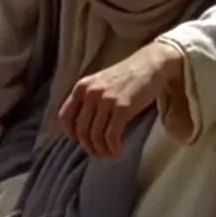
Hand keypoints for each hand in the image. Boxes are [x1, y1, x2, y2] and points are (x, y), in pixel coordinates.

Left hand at [58, 40, 183, 157]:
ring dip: (102, 149)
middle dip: (89, 146)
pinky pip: (111, 135)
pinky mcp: (122, 107)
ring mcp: (106, 100)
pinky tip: (119, 149)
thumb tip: (84, 127)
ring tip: (110, 152)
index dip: (71, 134)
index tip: (82, 141)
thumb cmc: (128, 76)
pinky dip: (113, 147)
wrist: (151, 64)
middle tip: (99, 152)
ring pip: (95, 136)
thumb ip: (90, 99)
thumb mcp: (101, 83)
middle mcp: (90, 93)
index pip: (65, 116)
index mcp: (82, 87)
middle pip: (81, 131)